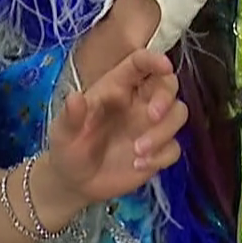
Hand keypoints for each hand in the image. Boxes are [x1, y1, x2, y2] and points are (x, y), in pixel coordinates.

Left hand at [44, 47, 188, 205]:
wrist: (75, 183)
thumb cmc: (68, 148)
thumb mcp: (63, 133)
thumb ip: (70, 116)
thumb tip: (74, 97)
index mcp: (116, 88)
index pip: (139, 63)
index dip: (154, 59)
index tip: (164, 65)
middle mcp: (138, 102)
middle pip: (168, 84)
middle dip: (166, 97)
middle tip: (152, 115)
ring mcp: (150, 127)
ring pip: (178, 114)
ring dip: (163, 131)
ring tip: (137, 151)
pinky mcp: (158, 151)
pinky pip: (174, 147)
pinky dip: (161, 156)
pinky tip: (138, 165)